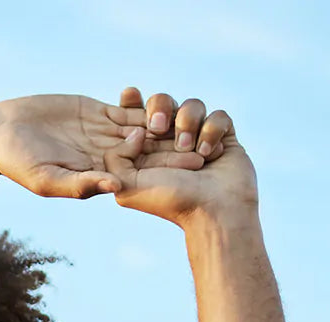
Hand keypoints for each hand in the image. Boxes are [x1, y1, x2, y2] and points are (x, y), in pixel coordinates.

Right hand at [0, 93, 202, 199]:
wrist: (1, 132)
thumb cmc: (17, 161)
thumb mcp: (45, 178)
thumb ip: (79, 184)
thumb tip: (115, 187)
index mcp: (96, 176)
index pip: (140, 173)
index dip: (168, 169)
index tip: (196, 165)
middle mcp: (104, 156)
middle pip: (149, 152)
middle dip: (176, 148)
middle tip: (209, 143)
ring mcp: (103, 134)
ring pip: (143, 129)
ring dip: (167, 125)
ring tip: (194, 120)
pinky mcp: (97, 113)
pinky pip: (128, 109)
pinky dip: (146, 104)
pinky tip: (168, 101)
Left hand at [104, 87, 258, 226]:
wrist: (213, 211)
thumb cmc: (169, 200)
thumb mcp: (126, 186)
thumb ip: (115, 159)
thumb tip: (135, 132)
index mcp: (144, 150)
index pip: (135, 116)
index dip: (131, 102)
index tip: (128, 93)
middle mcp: (169, 141)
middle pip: (163, 102)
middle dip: (160, 108)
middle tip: (159, 127)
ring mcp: (198, 137)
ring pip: (192, 105)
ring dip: (188, 123)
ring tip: (188, 149)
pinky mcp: (222, 137)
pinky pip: (219, 115)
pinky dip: (212, 131)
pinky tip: (209, 154)